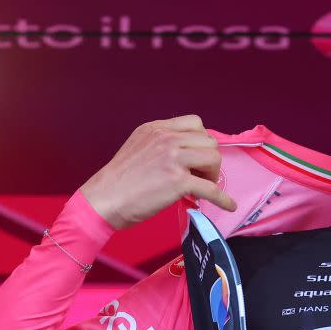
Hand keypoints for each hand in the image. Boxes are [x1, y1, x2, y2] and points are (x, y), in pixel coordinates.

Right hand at [79, 114, 235, 229]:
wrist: (103, 200)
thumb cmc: (118, 181)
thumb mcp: (139, 147)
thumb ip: (162, 145)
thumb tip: (189, 157)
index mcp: (156, 129)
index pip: (195, 123)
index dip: (201, 142)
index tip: (197, 158)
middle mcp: (166, 139)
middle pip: (208, 141)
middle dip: (209, 160)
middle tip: (200, 176)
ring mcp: (173, 158)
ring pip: (214, 159)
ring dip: (213, 175)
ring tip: (202, 187)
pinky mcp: (178, 181)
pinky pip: (211, 188)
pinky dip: (223, 199)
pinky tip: (228, 206)